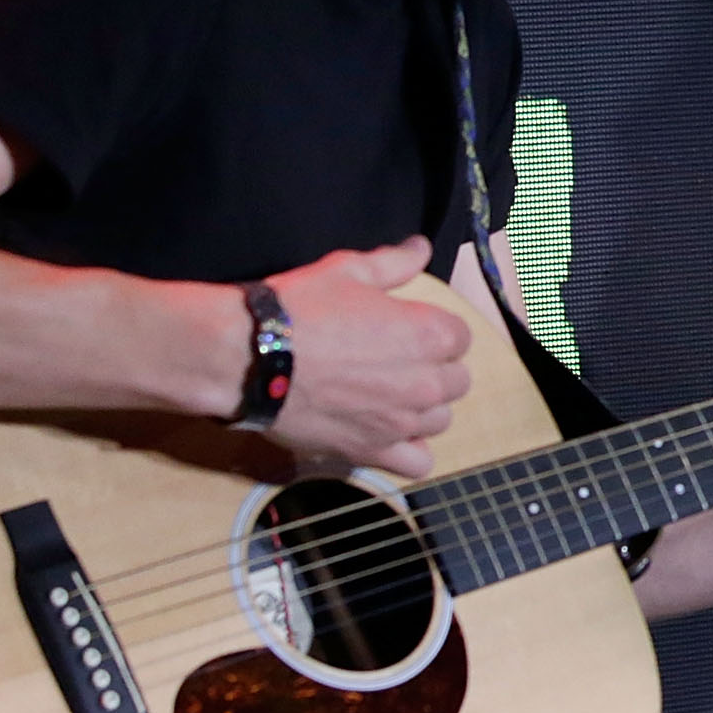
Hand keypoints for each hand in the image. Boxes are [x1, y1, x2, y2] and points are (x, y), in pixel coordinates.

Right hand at [258, 236, 471, 475]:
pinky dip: (409, 451)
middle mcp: (427, 382)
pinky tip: (387, 434)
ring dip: (422, 409)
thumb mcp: (348, 270)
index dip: (433, 331)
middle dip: (432, 370)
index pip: (460, 338)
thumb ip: (394, 263)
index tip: (406, 329)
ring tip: (387, 397)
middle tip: (393, 361)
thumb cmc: (301, 308)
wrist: (253, 358)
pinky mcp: (374, 451)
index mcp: (430, 334)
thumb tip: (421, 249)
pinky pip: (418, 463)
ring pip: (438, 420)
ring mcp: (402, 422)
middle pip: (455, 382)